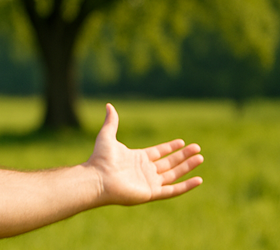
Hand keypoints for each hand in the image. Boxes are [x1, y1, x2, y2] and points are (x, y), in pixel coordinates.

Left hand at [86, 103, 203, 205]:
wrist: (97, 178)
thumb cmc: (100, 159)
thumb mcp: (107, 136)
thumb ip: (111, 122)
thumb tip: (109, 105)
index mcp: (137, 158)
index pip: (158, 152)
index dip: (170, 147)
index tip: (182, 142)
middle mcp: (144, 171)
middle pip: (169, 163)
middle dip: (183, 156)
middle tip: (197, 148)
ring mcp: (149, 183)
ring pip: (173, 174)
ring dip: (187, 167)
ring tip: (200, 158)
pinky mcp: (152, 193)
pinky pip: (173, 190)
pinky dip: (186, 186)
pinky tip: (198, 179)